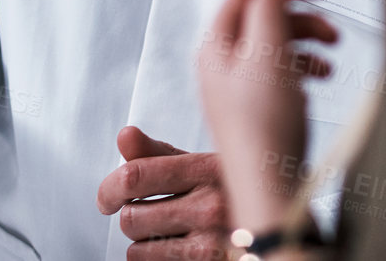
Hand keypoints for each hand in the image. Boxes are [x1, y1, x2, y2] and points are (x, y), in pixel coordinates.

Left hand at [97, 127, 229, 258]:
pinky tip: (174, 245)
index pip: (137, 175)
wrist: (277, 229)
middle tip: (147, 212)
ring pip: (138, 245)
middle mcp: (211, 206)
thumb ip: (160, 153)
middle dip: (132, 215)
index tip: (108, 197)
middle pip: (132, 216)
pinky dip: (152, 257)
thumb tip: (125, 136)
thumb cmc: (234, 193)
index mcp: (208, 170)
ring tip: (166, 229)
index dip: (109, 188)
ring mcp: (210, 242)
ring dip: (143, 239)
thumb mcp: (204, 164)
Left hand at [195, 0, 337, 230]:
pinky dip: (304, 68)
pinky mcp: (257, 109)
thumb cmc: (263, 128)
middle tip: (328, 27)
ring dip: (307, 43)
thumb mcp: (268, 51)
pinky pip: (282, 73)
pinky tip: (316, 80)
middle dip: (301, 18)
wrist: (269, 184)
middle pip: (264, 19)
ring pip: (276, 46)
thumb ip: (269, 8)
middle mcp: (223, 66)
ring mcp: (239, 89)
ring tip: (328, 56)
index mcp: (216, 47)